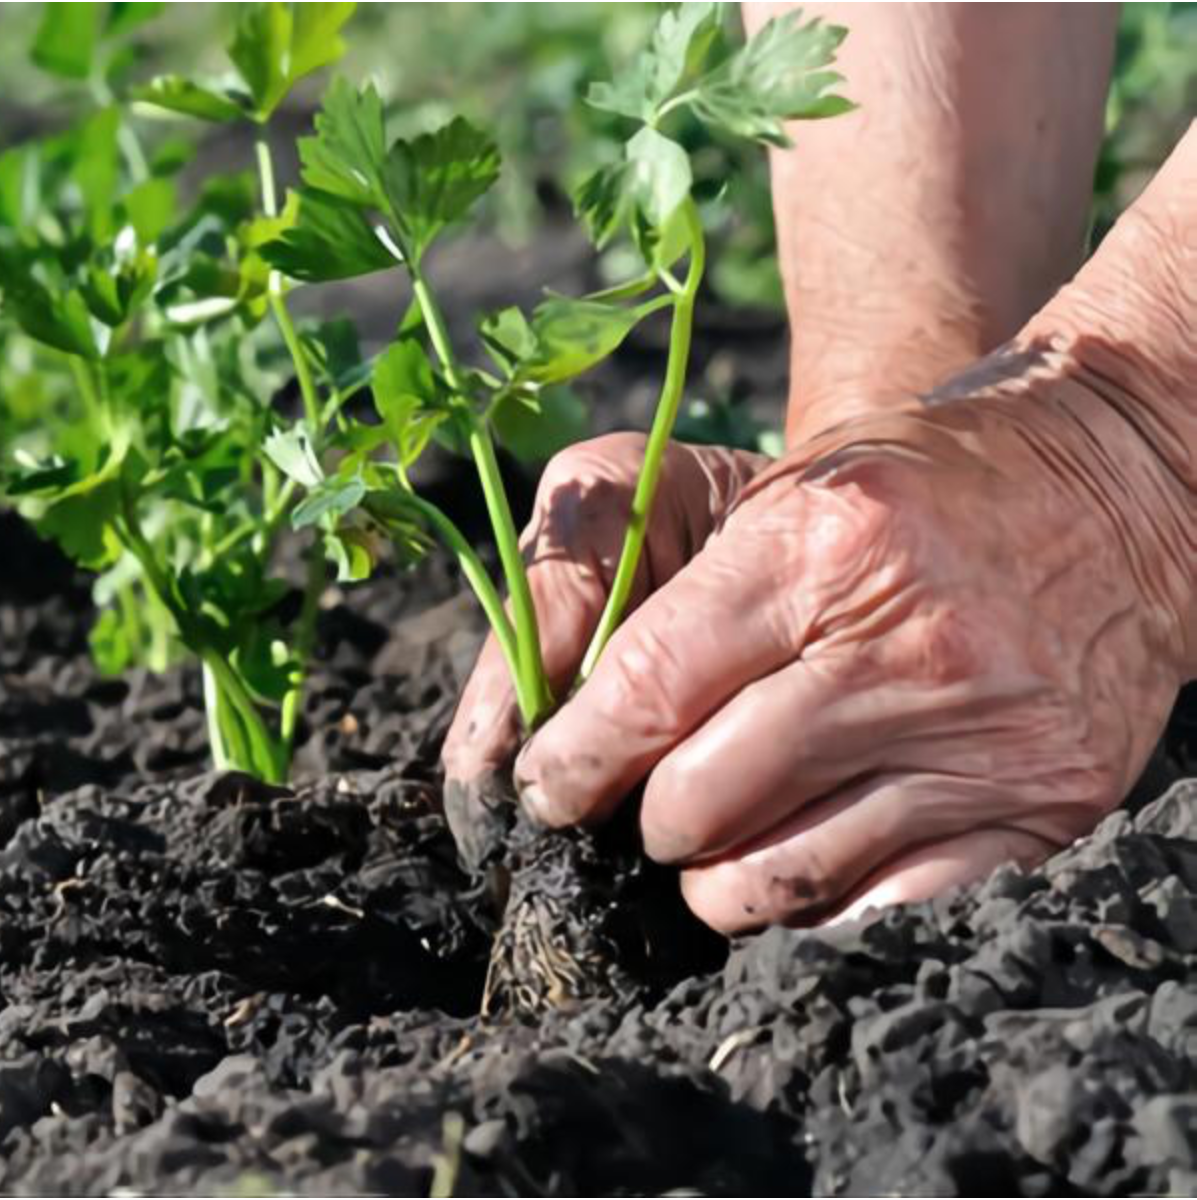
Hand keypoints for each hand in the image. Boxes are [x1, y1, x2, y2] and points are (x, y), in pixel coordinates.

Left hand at [506, 346, 1193, 932]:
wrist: (1116, 484)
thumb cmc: (909, 485)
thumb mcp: (773, 490)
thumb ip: (657, 599)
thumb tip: (555, 734)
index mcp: (818, 545)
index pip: (647, 689)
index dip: (574, 758)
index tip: (545, 788)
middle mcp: (903, 644)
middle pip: (701, 797)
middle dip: (641, 821)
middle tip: (637, 811)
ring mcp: (982, 731)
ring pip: (783, 871)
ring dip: (717, 880)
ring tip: (709, 851)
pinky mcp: (1043, 799)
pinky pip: (888, 906)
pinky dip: (819, 906)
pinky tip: (797, 869)